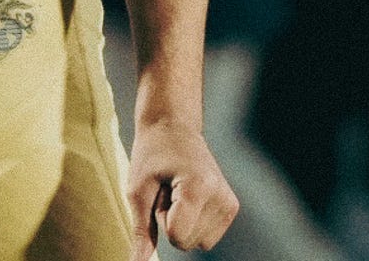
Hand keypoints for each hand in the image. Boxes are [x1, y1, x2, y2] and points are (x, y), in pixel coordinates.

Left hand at [127, 120, 236, 258]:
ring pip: (198, 243)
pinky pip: (206, 237)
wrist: (172, 126)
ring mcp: (230, 203)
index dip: (160, 219)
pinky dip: (193, 223)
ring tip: (176, 192)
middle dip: (170, 222)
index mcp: (199, 188)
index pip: (177, 237)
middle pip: (187, 242)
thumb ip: (141, 230)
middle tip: (168, 189)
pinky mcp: (231, 207)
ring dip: (182, 223)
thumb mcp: (137, 190)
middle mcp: (222, 197)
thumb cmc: (151, 154)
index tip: (161, 191)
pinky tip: (188, 197)